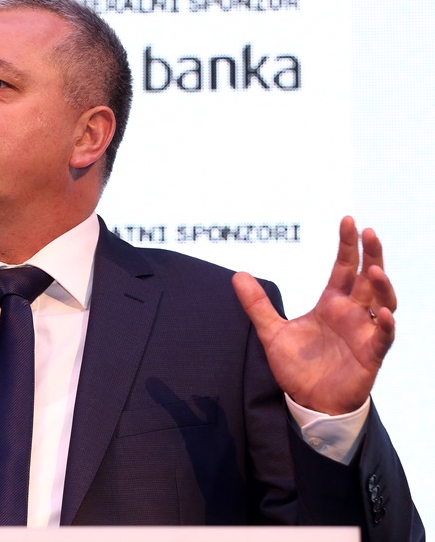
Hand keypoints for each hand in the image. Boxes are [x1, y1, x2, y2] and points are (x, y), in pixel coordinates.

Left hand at [232, 216, 395, 414]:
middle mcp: (352, 314)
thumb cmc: (297, 367)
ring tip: (374, 269)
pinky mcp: (370, 356)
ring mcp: (364, 333)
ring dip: (381, 286)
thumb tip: (237, 274)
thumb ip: (256, 304)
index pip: (343, 267)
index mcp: (331, 303)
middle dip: (371, 254)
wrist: (307, 402)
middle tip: (370, 231)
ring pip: (382, 303)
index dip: (347, 245)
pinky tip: (382, 313)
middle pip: (368, 278)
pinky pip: (383, 338)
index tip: (349, 220)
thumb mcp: (272, 332)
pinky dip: (385, 325)